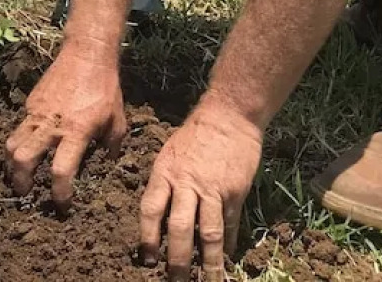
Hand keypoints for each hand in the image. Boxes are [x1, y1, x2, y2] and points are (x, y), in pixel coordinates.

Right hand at [5, 43, 126, 209]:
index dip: (59, 193)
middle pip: (23, 159)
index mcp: (76, 132)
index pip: (60, 170)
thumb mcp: (117, 121)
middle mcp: (52, 124)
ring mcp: (37, 113)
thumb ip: (110, 147)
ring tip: (19, 175)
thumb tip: (105, 166)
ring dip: (12, 164)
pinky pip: (18, 128)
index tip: (62, 203)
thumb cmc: (106, 89)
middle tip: (27, 193)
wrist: (87, 54)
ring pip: (13, 144)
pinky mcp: (30, 103)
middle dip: (21, 181)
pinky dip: (19, 142)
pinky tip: (28, 148)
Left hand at [139, 94, 263, 281]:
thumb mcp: (169, 154)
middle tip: (175, 280)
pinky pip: (230, 224)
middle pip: (180, 228)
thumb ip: (163, 183)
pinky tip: (227, 258)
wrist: (229, 116)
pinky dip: (229, 244)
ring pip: (209, 233)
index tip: (147, 260)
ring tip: (208, 281)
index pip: (151, 210)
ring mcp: (213, 190)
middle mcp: (187, 184)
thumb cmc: (195, 135)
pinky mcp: (235, 193)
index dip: (148, 237)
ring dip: (208, 262)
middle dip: (177, 259)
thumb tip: (157, 215)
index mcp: (165, 174)